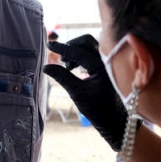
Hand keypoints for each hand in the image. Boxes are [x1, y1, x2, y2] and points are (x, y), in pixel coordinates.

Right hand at [43, 34, 126, 150]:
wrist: (114, 119)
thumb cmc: (97, 109)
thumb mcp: (77, 93)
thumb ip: (62, 77)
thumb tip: (45, 66)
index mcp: (101, 67)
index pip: (78, 51)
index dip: (62, 48)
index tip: (49, 45)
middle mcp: (107, 60)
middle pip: (86, 42)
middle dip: (71, 47)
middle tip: (62, 60)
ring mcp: (108, 62)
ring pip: (90, 46)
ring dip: (76, 51)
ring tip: (68, 66)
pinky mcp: (107, 65)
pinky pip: (93, 52)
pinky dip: (82, 55)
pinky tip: (75, 67)